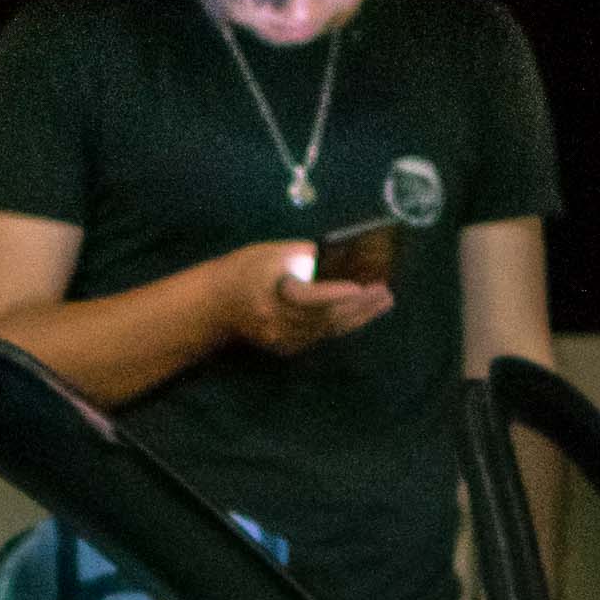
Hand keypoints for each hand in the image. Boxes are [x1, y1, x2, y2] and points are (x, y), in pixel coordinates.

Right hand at [207, 237, 394, 360]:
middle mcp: (278, 324)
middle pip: (325, 317)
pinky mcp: (288, 346)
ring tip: (383, 301)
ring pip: (328, 330)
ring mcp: (283, 340)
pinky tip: (363, 313)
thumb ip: (302, 255)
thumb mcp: (268, 253)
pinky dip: (344, 323)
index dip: (334, 294)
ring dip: (358, 316)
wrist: (215, 305)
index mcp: (270, 297)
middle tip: (384, 291)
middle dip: (358, 305)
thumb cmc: (242, 271)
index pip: (307, 298)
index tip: (358, 287)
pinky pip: (322, 336)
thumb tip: (336, 257)